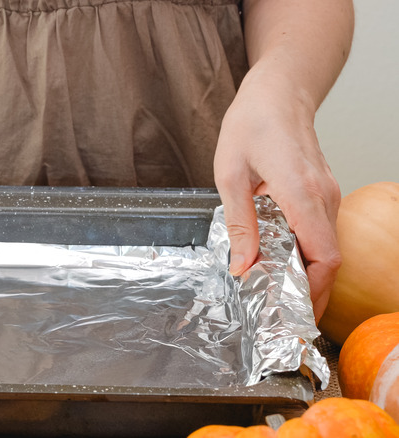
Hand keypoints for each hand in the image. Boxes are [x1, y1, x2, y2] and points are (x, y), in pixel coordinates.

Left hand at [214, 68, 341, 321]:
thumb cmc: (252, 124)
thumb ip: (239, 223)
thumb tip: (243, 267)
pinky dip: (306, 254)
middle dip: (307, 292)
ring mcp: (328, 195)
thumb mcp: (230, 175)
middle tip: (277, 315)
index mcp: (302, 194)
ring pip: (327, 249)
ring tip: (273, 295)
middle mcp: (324, 197)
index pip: (324, 258)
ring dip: (306, 275)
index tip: (289, 313)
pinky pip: (321, 233)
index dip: (311, 292)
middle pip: (329, 261)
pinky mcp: (323, 193)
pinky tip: (278, 263)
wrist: (278, 91)